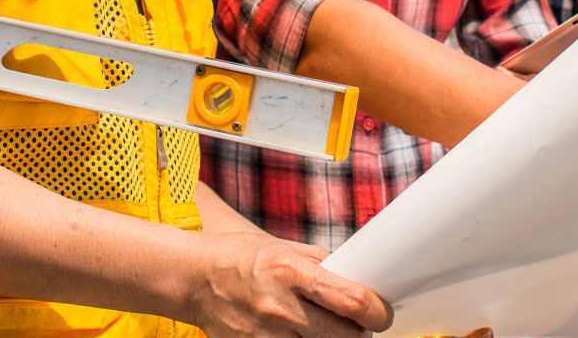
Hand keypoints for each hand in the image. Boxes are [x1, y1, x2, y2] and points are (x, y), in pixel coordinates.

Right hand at [192, 232, 391, 337]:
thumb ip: (324, 267)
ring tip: (327, 328)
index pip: (352, 300)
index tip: (382, 312)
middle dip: (360, 332)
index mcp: (291, 271)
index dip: (377, 311)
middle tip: (357, 323)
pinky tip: (303, 337)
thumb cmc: (244, 258)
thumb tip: (361, 284)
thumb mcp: (286, 249)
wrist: (194, 279)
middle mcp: (280, 307)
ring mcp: (266, 337)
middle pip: (346, 337)